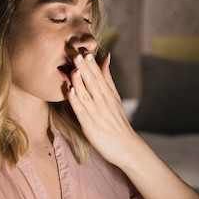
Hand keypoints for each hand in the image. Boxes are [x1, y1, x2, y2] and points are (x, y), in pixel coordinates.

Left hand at [66, 52, 145, 167]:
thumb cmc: (118, 122)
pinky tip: (70, 92)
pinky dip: (76, 101)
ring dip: (80, 82)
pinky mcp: (90, 127)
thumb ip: (107, 77)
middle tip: (76, 53)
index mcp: (108, 94)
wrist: (127, 147)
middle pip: (92, 83)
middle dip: (85, 69)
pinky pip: (82, 112)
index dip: (91, 64)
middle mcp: (103, 102)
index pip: (99, 76)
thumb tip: (105, 57)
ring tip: (74, 69)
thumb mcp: (115, 97)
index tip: (84, 50)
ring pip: (86, 95)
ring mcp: (97, 114)